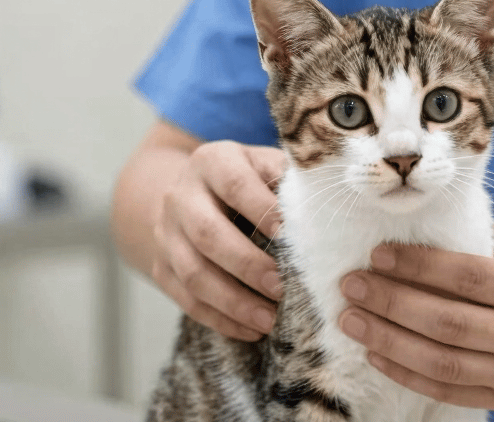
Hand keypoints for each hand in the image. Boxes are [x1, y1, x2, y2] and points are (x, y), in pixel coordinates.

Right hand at [152, 140, 286, 340]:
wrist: (192, 190)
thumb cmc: (250, 180)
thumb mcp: (267, 165)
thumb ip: (291, 181)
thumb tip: (332, 206)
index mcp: (212, 162)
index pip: (235, 184)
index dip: (262, 210)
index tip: (290, 236)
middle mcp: (181, 195)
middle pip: (207, 234)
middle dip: (248, 265)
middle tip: (283, 289)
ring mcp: (167, 233)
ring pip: (192, 273)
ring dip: (233, 302)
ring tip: (270, 321)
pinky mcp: (161, 266)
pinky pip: (186, 299)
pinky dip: (220, 319)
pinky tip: (252, 330)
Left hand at [337, 222, 493, 409]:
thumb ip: (481, 241)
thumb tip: (417, 231)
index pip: (468, 277)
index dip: (418, 266)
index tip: (378, 254)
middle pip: (447, 322)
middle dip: (391, 302)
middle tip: (351, 285)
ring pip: (441, 361)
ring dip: (387, 340)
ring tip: (351, 319)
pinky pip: (448, 389)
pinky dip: (407, 373)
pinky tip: (376, 353)